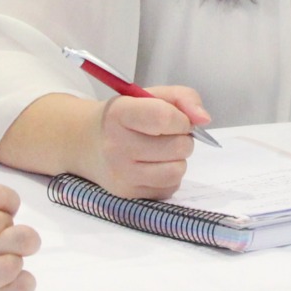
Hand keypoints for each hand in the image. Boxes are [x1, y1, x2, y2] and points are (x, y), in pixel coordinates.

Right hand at [90, 87, 209, 199]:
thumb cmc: (124, 116)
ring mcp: (121, 174)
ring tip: (162, 151)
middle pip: (177, 147)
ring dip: (177, 159)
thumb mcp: (149, 95)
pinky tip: (153, 166)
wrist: (86, 143)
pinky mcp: (128, 195)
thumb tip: (204, 119)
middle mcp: (115, 146)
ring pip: (177, 170)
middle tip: (168, 135)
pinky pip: (169, 187)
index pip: (163, 118)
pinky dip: (168, 176)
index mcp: (118, 114)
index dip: (181, 119)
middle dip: (182, 139)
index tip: (178, 119)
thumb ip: (183, 98)